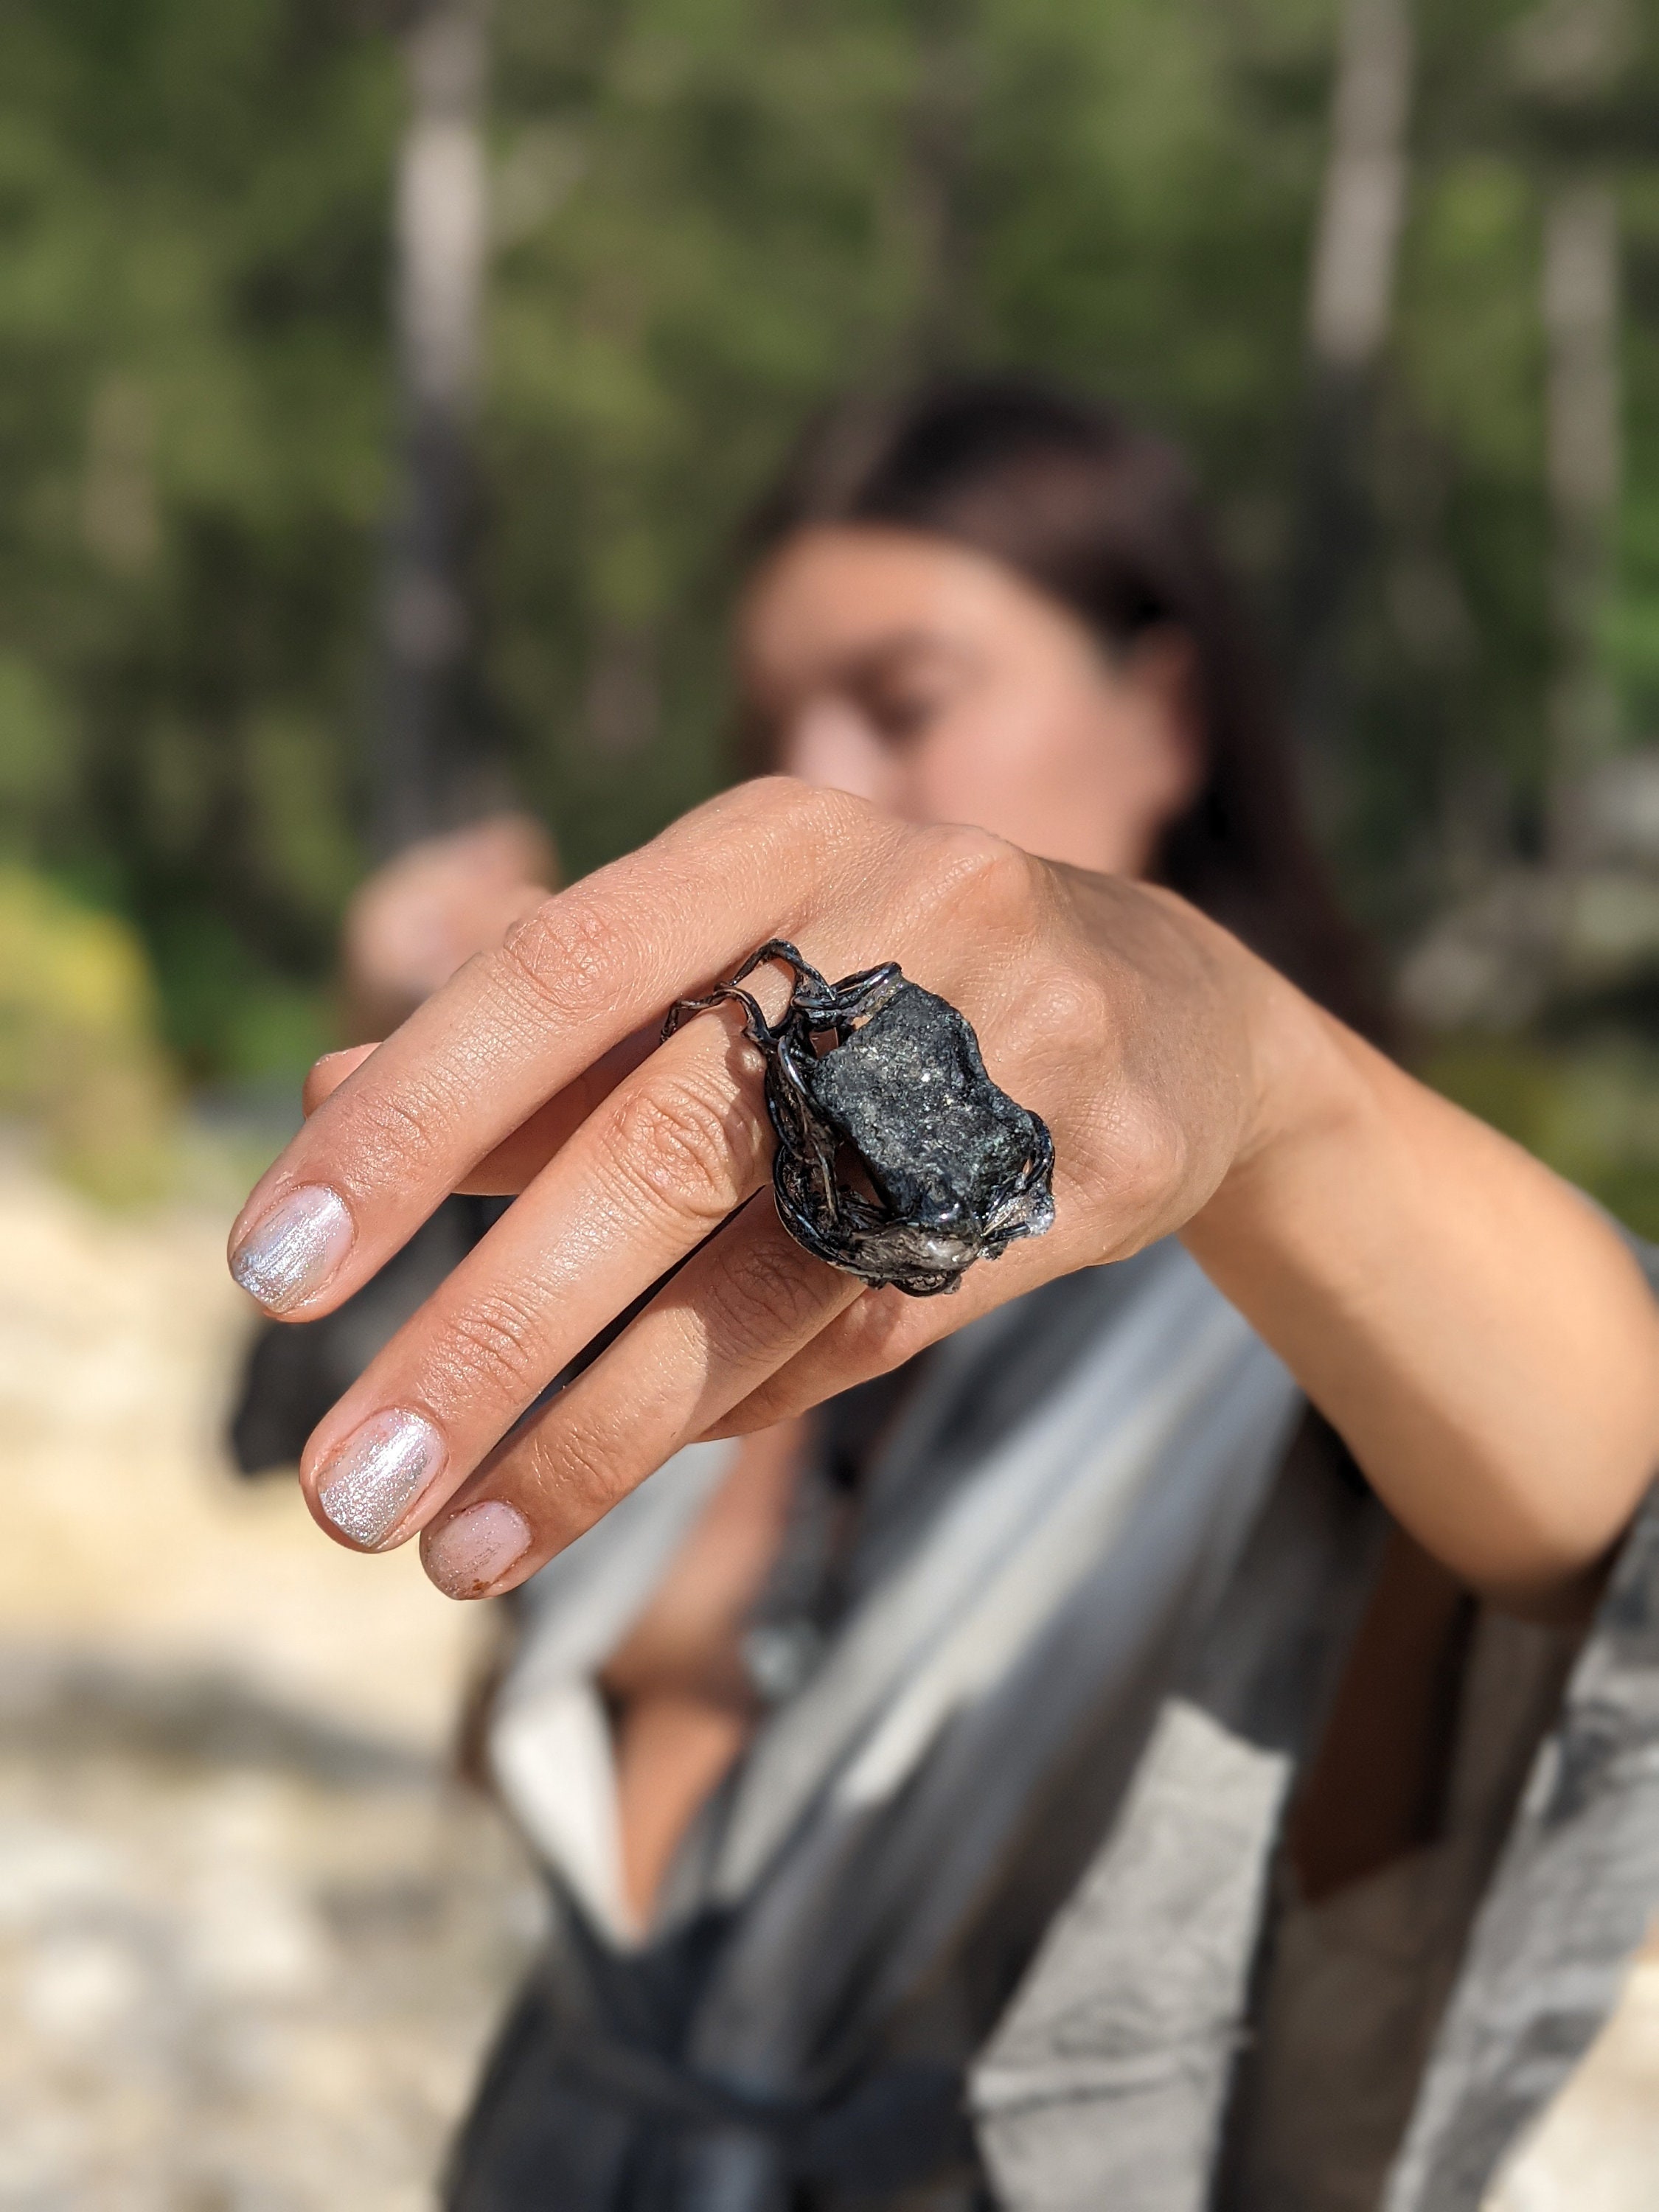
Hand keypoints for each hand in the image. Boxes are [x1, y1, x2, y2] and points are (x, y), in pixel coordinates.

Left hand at [229, 780, 1280, 1596]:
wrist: (1177, 1010)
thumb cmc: (892, 972)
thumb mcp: (732, 956)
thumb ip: (547, 1034)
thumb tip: (326, 1087)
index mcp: (781, 839)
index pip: (558, 972)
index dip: (410, 1118)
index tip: (270, 1265)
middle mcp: (906, 920)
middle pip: (665, 1149)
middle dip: (489, 1334)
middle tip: (340, 1490)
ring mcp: (1020, 1050)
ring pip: (773, 1279)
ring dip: (594, 1433)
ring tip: (451, 1550)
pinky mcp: (1093, 1176)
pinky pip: (874, 1326)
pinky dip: (733, 1405)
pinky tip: (607, 1471)